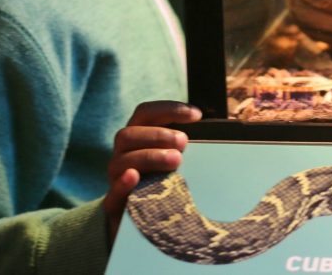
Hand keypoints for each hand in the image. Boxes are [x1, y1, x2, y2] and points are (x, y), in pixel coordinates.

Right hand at [103, 100, 201, 241]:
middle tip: (184, 141)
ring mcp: (116, 178)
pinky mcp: (114, 204)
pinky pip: (113, 192)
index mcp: (138, 138)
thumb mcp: (177, 161)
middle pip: (128, 134)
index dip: (169, 109)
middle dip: (158, 134)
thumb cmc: (166, 182)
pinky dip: (123, 182)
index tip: (196, 115)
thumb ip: (186, 146)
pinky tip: (135, 176)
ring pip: (122, 161)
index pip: (146, 114)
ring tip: (175, 160)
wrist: (145, 222)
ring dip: (150, 156)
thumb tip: (218, 133)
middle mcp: (123, 155)